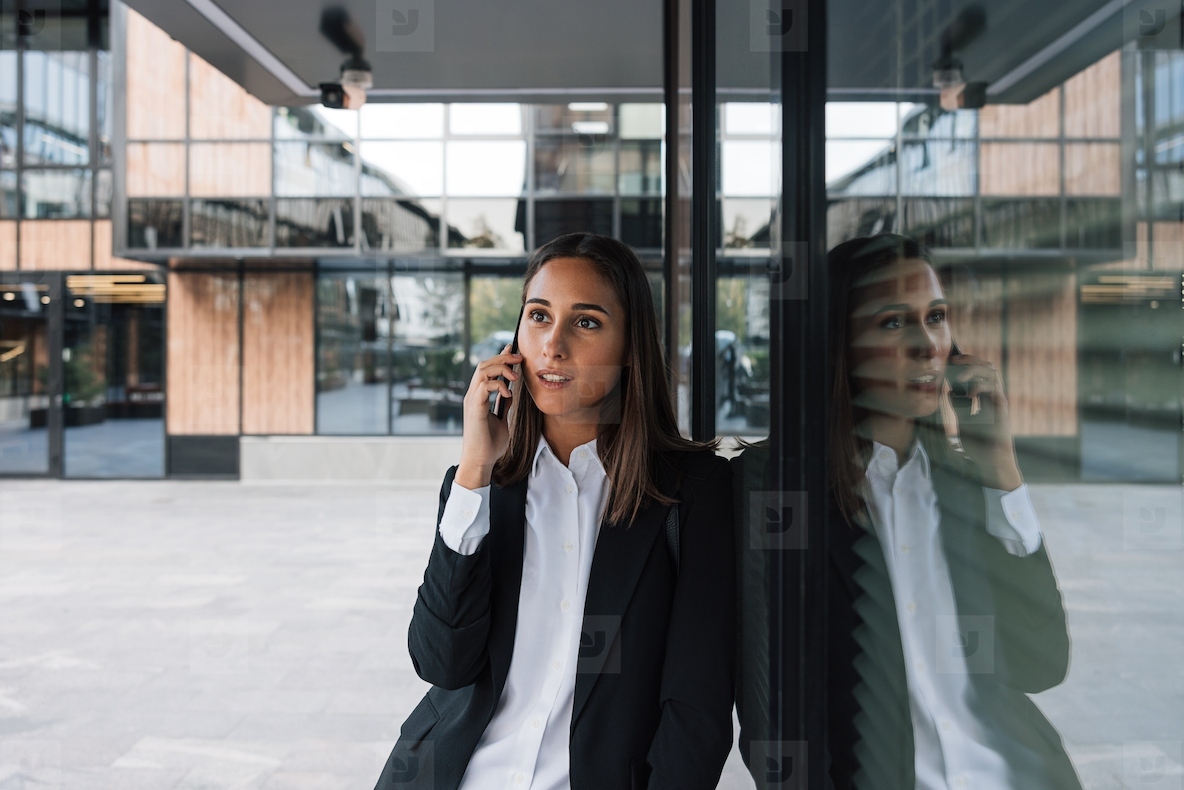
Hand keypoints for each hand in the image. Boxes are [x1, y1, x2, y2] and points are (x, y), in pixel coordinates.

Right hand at [456, 344, 520, 489]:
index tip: (513, 350)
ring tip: (515, 374)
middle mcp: (473, 395)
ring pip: (482, 371)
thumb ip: (503, 406)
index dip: (499, 357)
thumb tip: (509, 393)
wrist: (480, 461)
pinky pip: (484, 387)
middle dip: (502, 358)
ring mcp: (472, 401)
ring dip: (501, 368)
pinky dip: (498, 385)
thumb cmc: (490, 445)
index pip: (487, 370)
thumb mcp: (501, 421)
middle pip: (484, 365)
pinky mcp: (475, 408)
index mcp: (478, 397)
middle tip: (519, 358)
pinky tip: (508, 392)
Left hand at [948, 353, 1022, 490]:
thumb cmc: (980, 445)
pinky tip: (967, 395)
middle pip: (987, 366)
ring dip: (973, 369)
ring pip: (992, 372)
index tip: (950, 360)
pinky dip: (978, 386)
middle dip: (970, 359)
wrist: (992, 462)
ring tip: (957, 377)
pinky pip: (993, 388)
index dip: (966, 363)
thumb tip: (950, 391)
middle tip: (953, 360)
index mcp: (985, 398)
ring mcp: (998, 400)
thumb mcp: (964, 422)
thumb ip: (959, 406)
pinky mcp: (1001, 408)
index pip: (979, 371)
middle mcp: (994, 396)